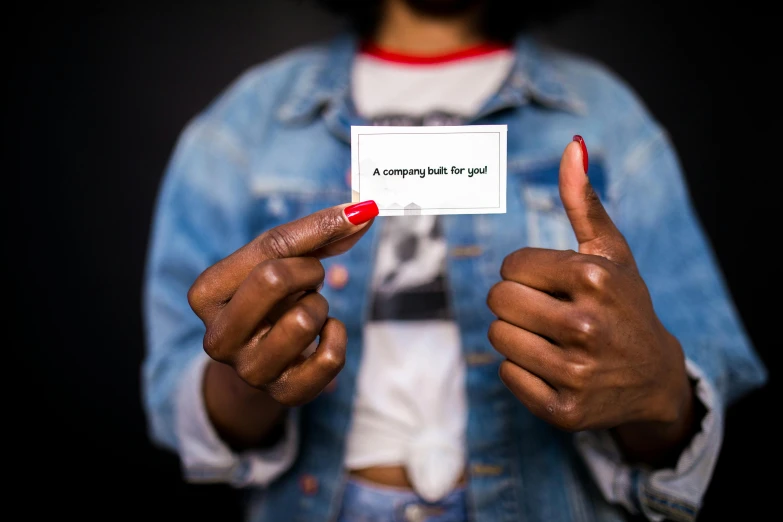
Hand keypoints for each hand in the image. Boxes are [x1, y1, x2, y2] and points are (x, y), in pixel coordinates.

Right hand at [188, 201, 377, 406]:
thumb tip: (364, 209)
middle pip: (275, 278)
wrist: (264, 359)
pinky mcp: (284, 393)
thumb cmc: (270, 298)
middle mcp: (218, 337)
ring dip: (320, 306)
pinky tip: (324, 333)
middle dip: (309, 271)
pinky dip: (337, 335)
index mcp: (206, 294)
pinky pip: (331, 356)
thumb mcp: (277, 259)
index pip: (269, 249)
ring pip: (306, 319)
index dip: (316, 232)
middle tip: (311, 278)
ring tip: (306, 310)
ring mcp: (249, 370)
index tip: (353, 215)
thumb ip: (315, 233)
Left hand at [487, 137, 693, 461]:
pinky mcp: (564, 410)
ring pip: (497, 337)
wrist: (654, 377)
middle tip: (546, 311)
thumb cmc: (623, 303)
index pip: (509, 266)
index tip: (551, 283)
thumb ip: (583, 199)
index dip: (523, 272)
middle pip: (498, 300)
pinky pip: (507, 375)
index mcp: (594, 278)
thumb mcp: (610, 251)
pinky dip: (521, 369)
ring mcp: (577, 372)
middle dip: (514, 301)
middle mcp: (588, 326)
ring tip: (549, 337)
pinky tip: (553, 365)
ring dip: (515, 334)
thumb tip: (573, 144)